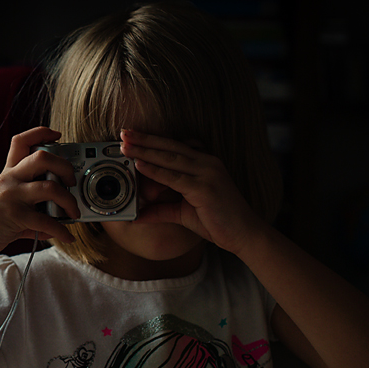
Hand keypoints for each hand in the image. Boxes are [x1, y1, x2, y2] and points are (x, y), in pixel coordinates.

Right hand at [0, 126, 80, 264]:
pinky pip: (46, 221)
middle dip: (65, 167)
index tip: (57, 136)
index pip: (21, 141)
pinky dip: (62, 231)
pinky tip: (67, 236)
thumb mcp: (2, 203)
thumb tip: (52, 223)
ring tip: (73, 212)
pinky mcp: (15, 217)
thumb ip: (28, 208)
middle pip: (42, 157)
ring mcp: (12, 197)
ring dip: (69, 200)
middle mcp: (10, 180)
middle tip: (71, 181)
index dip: (41, 133)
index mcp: (7, 174)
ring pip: (50, 188)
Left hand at [120, 129, 267, 255]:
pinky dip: (155, 171)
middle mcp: (207, 163)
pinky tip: (139, 165)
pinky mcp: (205, 188)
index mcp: (205, 163)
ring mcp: (208, 174)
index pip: (174, 146)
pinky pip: (175, 177)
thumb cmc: (218, 221)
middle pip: (170, 146)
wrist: (245, 235)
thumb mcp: (183, 213)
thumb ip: (161, 210)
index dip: (152, 140)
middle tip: (123, 132)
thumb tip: (138, 215)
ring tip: (125, 146)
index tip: (132, 135)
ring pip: (170, 158)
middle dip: (145, 139)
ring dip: (145, 151)